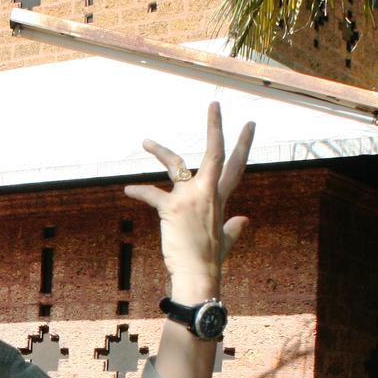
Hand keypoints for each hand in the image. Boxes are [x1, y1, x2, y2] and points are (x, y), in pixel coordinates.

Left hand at [124, 102, 253, 301]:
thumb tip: (244, 220)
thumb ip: (235, 227)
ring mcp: (190, 198)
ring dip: (160, 151)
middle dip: (216, 126)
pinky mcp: (172, 208)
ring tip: (145, 142)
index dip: (243, 144)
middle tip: (214, 103)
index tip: (249, 123)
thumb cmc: (211, 260)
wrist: (198, 274)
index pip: (236, 166)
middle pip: (216, 153)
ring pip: (176, 164)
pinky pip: (151, 194)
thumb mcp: (227, 240)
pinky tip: (128, 189)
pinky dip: (138, 191)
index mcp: (221, 198)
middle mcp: (208, 193)